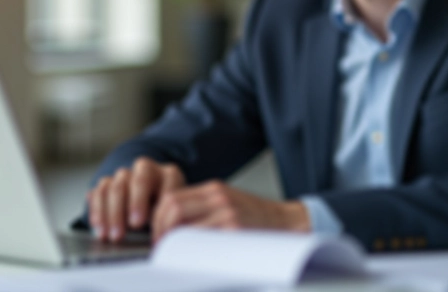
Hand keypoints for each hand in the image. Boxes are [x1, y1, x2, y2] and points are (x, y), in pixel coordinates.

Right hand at [87, 157, 184, 241]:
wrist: (151, 216)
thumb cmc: (166, 217)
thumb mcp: (173, 217)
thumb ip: (168, 219)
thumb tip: (160, 233)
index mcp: (170, 175)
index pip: (165, 179)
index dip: (159, 199)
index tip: (143, 221)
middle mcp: (147, 170)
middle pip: (139, 180)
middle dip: (135, 204)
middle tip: (134, 226)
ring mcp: (125, 175)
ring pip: (115, 187)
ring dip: (113, 214)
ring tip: (114, 236)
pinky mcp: (108, 184)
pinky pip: (99, 192)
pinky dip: (98, 212)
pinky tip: (100, 230)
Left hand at [150, 180, 309, 240]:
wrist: (290, 223)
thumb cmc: (258, 221)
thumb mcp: (228, 205)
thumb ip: (203, 211)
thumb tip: (173, 229)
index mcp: (214, 190)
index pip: (172, 198)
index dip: (158, 219)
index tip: (157, 235)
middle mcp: (218, 196)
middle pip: (172, 207)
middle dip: (160, 230)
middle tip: (160, 247)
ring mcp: (227, 211)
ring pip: (183, 222)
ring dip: (172, 241)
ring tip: (173, 254)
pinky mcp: (235, 228)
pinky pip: (202, 238)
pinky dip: (191, 249)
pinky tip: (191, 257)